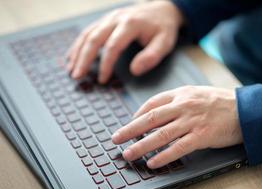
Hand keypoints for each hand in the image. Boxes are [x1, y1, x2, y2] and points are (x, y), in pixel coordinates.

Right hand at [66, 1, 182, 82]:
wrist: (162, 10)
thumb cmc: (163, 29)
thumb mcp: (165, 43)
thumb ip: (151, 56)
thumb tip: (134, 71)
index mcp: (130, 24)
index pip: (113, 46)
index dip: (105, 65)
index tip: (102, 80)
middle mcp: (115, 19)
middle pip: (93, 39)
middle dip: (83, 59)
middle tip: (77, 76)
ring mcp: (108, 18)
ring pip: (87, 34)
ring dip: (77, 52)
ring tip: (71, 70)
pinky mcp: (105, 20)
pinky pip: (88, 32)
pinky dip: (78, 45)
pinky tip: (73, 56)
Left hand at [112, 86, 242, 168]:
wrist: (245, 108)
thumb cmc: (219, 102)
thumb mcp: (195, 94)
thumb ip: (175, 101)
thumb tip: (156, 113)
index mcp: (180, 94)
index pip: (152, 103)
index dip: (137, 115)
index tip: (128, 124)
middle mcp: (183, 106)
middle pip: (150, 118)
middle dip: (130, 130)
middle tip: (115, 139)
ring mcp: (191, 121)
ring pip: (160, 134)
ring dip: (141, 145)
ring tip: (128, 154)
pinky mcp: (201, 136)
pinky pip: (178, 148)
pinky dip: (164, 156)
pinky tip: (152, 162)